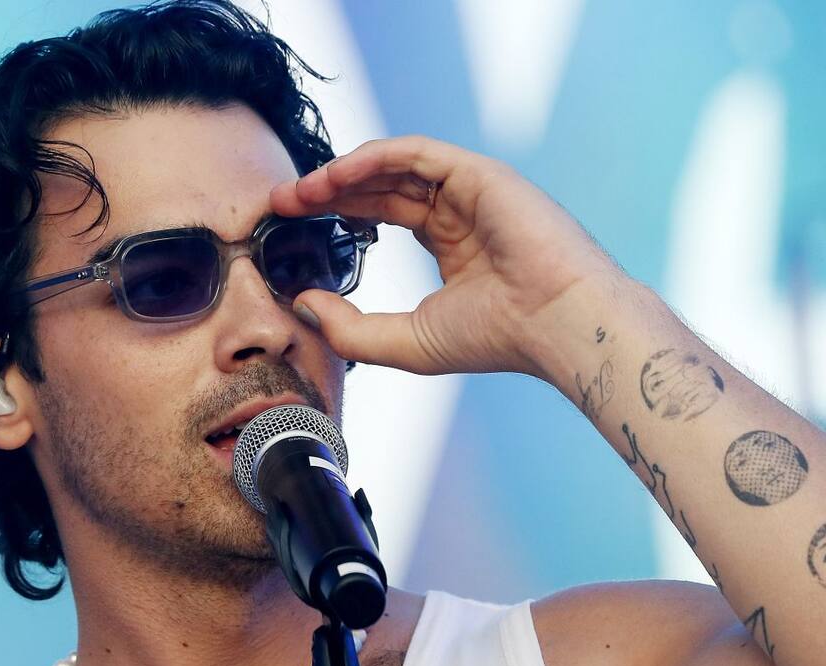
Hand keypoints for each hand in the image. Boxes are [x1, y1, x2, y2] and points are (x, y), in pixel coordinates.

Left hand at [270, 135, 625, 376]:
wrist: (556, 327)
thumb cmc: (496, 338)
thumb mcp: (405, 341)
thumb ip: (351, 327)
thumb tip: (302, 304)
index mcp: (450, 242)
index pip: (380, 213)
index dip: (334, 212)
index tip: (290, 222)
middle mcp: (458, 210)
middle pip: (379, 186)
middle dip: (327, 190)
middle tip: (280, 199)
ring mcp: (470, 189)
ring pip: (393, 165)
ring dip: (341, 173)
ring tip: (300, 190)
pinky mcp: (478, 174)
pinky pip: (415, 153)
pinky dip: (371, 159)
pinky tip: (335, 176)